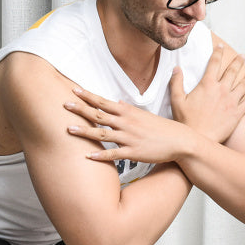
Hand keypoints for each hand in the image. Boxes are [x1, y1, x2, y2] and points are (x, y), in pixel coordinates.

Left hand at [64, 87, 189, 165]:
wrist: (180, 140)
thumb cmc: (161, 128)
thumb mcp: (143, 115)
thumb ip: (127, 109)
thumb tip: (116, 102)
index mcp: (128, 112)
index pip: (103, 102)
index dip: (88, 96)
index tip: (74, 89)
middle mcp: (126, 123)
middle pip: (99, 115)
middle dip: (81, 109)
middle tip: (64, 104)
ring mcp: (129, 138)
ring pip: (102, 134)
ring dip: (84, 131)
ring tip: (68, 129)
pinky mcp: (133, 153)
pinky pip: (113, 154)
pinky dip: (100, 155)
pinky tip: (87, 155)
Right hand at [171, 37, 244, 143]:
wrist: (199, 139)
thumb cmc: (186, 122)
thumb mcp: (176, 100)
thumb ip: (176, 82)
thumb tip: (176, 69)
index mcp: (208, 85)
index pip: (214, 63)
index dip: (217, 53)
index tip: (220, 46)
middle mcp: (222, 90)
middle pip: (232, 71)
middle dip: (238, 62)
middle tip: (242, 56)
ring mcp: (231, 102)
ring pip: (244, 85)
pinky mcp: (237, 114)